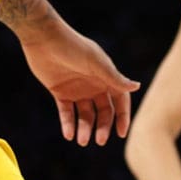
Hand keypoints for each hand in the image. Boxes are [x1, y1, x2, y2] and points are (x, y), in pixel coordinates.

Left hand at [20, 21, 138, 145]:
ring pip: (85, 115)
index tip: (121, 134)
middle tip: (100, 141)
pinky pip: (66, 112)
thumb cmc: (73, 47)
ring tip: (82, 141)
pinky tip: (68, 134)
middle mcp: (94, 85)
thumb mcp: (96, 63)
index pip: (120, 101)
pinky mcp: (60, 92)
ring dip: (85, 128)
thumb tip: (136, 87)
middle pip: (103, 112)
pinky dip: (68, 124)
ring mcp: (77, 90)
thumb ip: (114, 77)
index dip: (122, 117)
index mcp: (107, 77)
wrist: (43, 38)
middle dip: (103, 127)